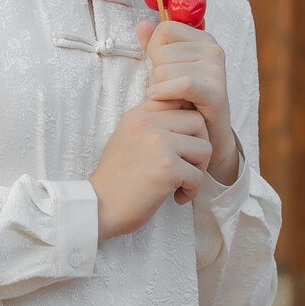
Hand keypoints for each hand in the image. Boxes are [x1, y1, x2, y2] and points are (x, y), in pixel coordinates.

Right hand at [88, 97, 211, 239]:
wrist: (100, 206)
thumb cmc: (116, 177)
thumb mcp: (127, 137)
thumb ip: (150, 123)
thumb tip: (184, 114)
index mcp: (138, 115)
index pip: (178, 100)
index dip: (189, 123)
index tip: (182, 144)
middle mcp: (148, 123)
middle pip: (198, 122)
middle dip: (199, 146)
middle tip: (188, 166)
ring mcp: (159, 144)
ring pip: (205, 148)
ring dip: (198, 170)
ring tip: (182, 182)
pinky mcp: (167, 167)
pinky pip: (198, 176)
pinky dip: (192, 190)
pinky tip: (177, 197)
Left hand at [140, 19, 239, 188]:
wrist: (205, 135)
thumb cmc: (184, 100)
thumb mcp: (166, 68)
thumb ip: (153, 45)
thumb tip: (142, 24)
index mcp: (203, 39)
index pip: (164, 29)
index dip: (153, 48)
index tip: (160, 67)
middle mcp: (214, 50)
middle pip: (161, 52)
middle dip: (156, 73)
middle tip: (167, 89)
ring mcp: (218, 70)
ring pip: (165, 69)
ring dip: (159, 87)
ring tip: (169, 99)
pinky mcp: (217, 93)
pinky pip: (183, 85)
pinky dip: (164, 92)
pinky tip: (156, 98)